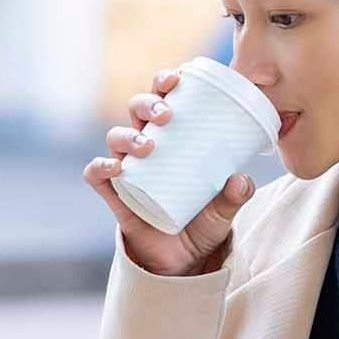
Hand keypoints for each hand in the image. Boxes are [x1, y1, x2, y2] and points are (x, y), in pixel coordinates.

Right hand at [82, 69, 257, 276]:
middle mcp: (146, 146)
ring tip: (148, 146)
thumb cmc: (201, 222)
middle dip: (148, 103)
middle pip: (136, 109)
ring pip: (116, 137)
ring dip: (128, 135)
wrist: (181, 260)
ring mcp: (128, 168)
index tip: (177, 78)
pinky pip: (96, 173)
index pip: (163, 98)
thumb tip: (241, 179)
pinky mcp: (114, 193)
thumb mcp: (224, 210)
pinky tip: (116, 167)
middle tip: (166, 116)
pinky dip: (101, 166)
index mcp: (173, 137)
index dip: (164, 82)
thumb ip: (235, 196)